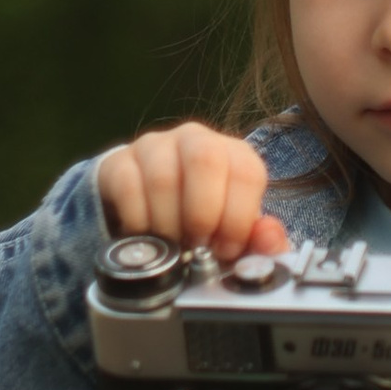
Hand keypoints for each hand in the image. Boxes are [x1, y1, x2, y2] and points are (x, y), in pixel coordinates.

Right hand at [95, 124, 287, 269]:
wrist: (148, 208)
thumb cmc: (200, 219)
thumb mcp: (234, 233)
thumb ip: (259, 241)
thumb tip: (271, 239)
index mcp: (234, 154)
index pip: (247, 172)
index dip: (238, 218)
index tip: (226, 249)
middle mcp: (196, 140)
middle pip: (205, 159)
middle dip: (203, 214)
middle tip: (197, 246)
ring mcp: (155, 146)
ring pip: (163, 176)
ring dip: (169, 224)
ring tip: (172, 246)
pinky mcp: (119, 161)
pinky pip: (126, 186)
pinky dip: (138, 221)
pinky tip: (147, 237)